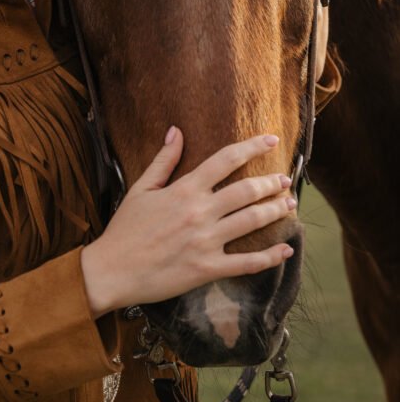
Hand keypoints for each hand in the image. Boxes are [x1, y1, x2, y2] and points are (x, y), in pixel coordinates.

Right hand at [80, 129, 295, 317]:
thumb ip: (164, 160)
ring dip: (276, 210)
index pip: (225, 160)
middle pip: (246, 191)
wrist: (112, 270)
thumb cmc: (125, 229)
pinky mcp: (208, 269)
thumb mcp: (141, 188)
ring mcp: (206, 242)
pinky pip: (247, 263)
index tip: (271, 141)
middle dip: (271, 182)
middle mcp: (200, 212)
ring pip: (252, 221)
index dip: (252, 147)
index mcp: (185, 189)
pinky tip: (286, 248)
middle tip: (285, 179)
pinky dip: (270, 256)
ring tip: (289, 203)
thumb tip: (177, 131)